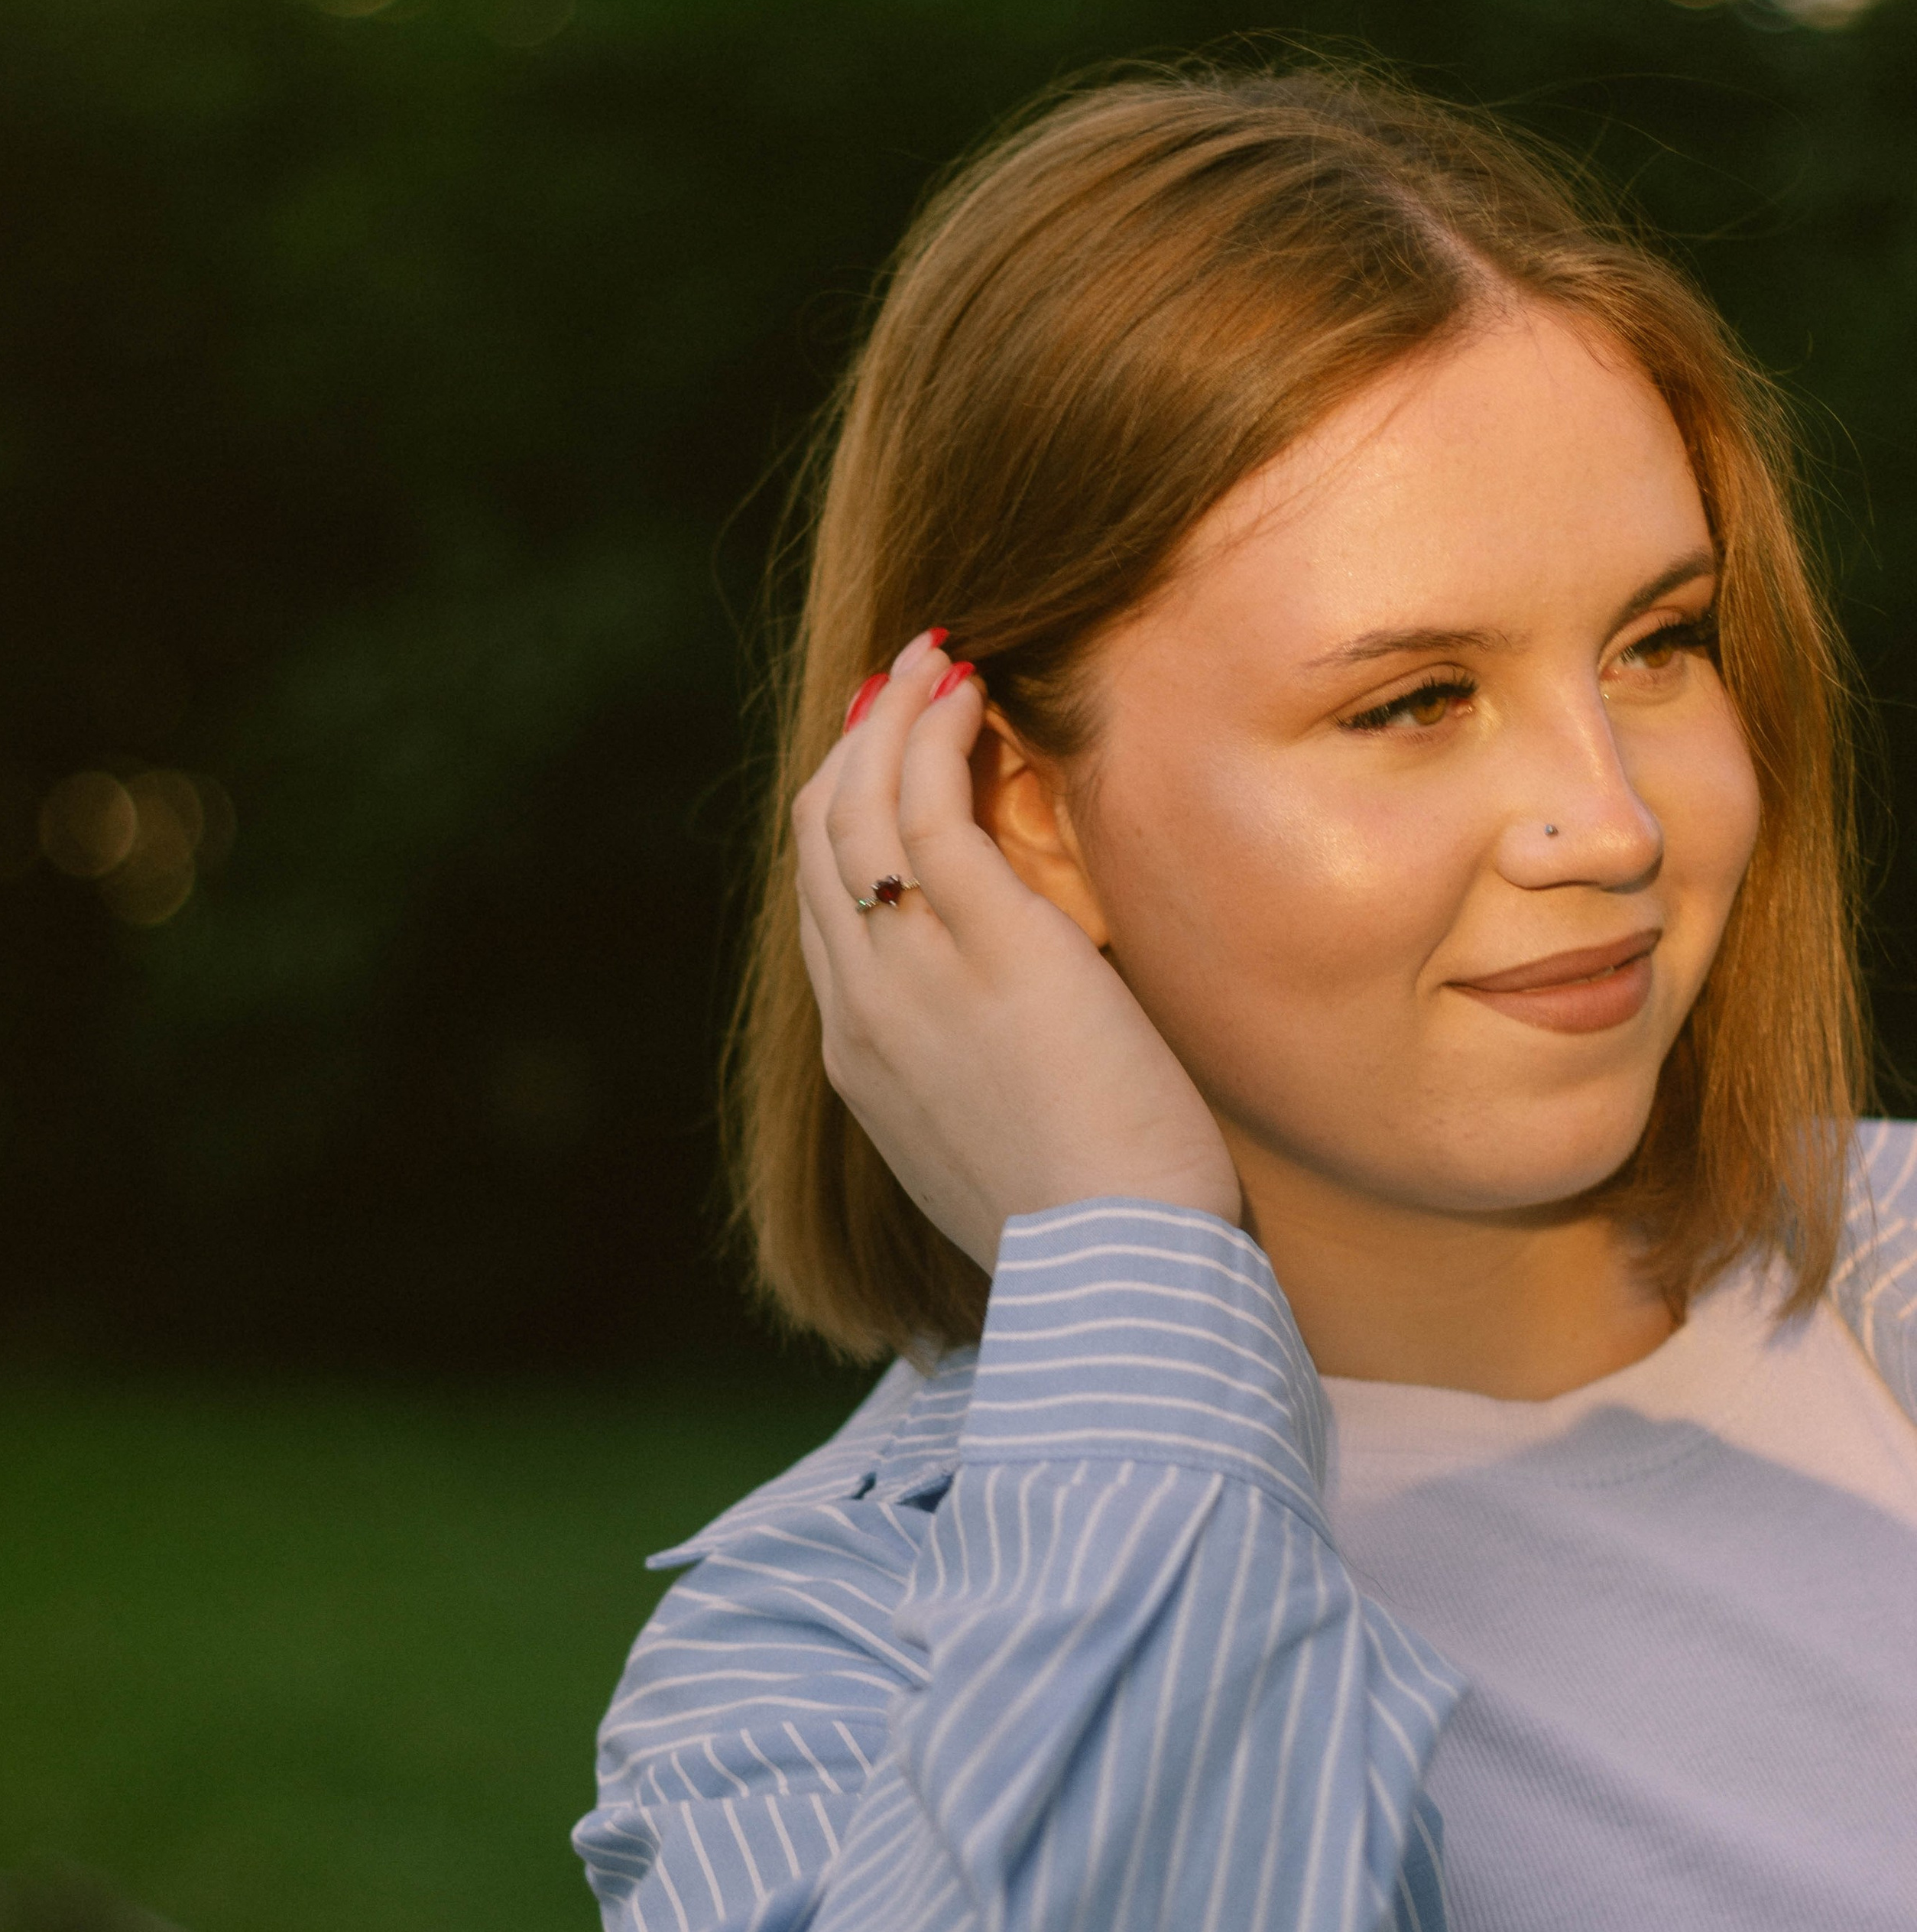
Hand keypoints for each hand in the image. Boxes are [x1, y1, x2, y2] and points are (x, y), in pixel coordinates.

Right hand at [792, 629, 1242, 1272]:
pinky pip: (929, 806)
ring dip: (890, 717)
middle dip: (855, 749)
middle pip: (820, 845)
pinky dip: (936, 733)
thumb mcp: (1009, 1147)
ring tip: (940, 657)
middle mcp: (863, 1008)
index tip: (895, 764)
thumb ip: (991, 1074)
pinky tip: (972, 691)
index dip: (852, 820)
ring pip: (857, 808)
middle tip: (904, 684)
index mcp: (862, 1064)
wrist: (1111, 1275)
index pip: (828, 911)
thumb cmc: (1097, 1231)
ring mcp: (909, 972)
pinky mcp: (984, 942)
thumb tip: (1035, 1032)